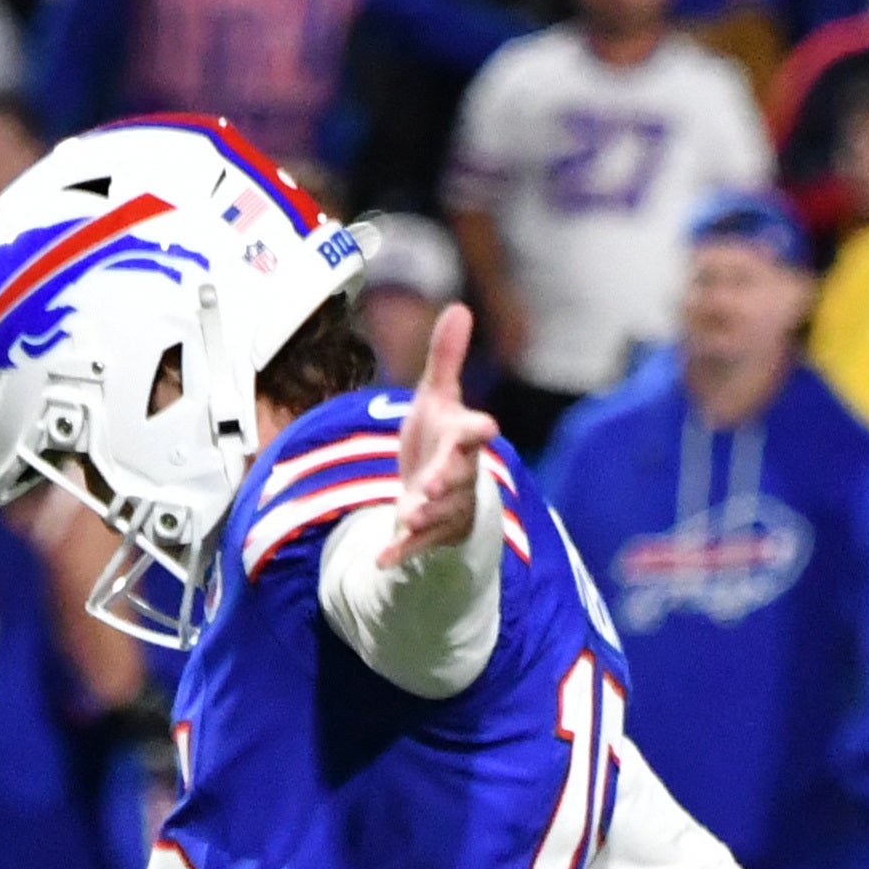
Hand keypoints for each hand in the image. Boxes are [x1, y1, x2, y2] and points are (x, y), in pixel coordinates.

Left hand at [379, 305, 500, 568]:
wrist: (435, 490)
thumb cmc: (439, 439)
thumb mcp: (437, 398)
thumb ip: (446, 359)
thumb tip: (460, 308)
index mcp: (462, 439)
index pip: (474, 433)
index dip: (479, 430)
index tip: (486, 427)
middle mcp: (460, 475)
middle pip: (459, 477)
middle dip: (447, 479)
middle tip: (431, 482)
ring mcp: (447, 508)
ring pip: (441, 513)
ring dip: (426, 516)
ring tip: (408, 516)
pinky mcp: (429, 534)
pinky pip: (417, 546)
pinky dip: (400, 553)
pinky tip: (381, 561)